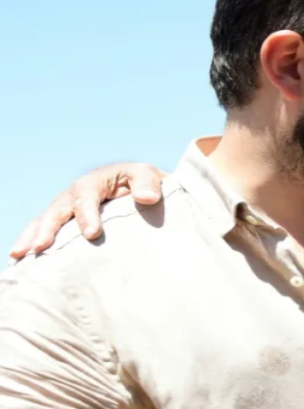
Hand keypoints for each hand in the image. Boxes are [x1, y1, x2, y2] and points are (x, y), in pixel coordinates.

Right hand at [10, 163, 167, 258]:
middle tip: (42, 246)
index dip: (87, 213)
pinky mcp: (65, 222)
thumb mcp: (150, 177)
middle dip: (49, 227)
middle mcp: (77, 193)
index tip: (91, 234)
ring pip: (45, 219)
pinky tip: (20, 260)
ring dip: (32, 236)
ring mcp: (68, 207)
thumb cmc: (147, 185)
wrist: (144, 191)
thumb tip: (147, 198)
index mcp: (97, 180)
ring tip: (21, 254)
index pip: (86, 194)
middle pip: (59, 207)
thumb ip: (148, 184)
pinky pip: (43, 230)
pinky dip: (30, 241)